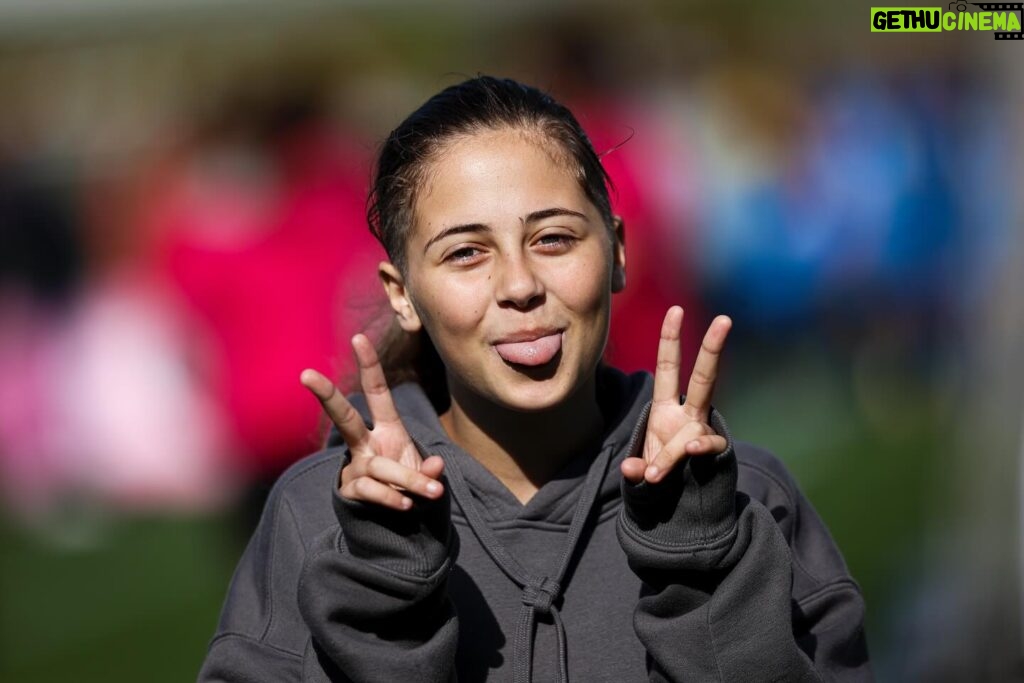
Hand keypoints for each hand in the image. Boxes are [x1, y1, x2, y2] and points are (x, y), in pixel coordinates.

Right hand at [300, 333, 444, 510]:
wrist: (395, 521)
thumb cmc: (411, 487)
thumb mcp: (427, 476)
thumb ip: (431, 472)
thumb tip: (435, 466)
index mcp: (387, 429)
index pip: (377, 393)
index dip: (369, 366)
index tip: (357, 337)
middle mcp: (366, 444)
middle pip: (344, 418)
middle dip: (327, 395)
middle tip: (306, 374)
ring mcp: (356, 467)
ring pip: (378, 467)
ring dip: (407, 478)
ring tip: (432, 492)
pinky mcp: (350, 491)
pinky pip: (371, 490)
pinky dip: (392, 497)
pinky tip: (406, 505)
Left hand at [621, 306, 731, 484]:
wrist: (678, 505)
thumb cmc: (657, 474)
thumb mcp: (640, 469)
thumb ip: (636, 470)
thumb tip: (634, 472)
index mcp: (666, 408)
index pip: (669, 367)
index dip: (670, 339)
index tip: (676, 309)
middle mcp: (688, 414)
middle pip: (705, 377)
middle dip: (712, 349)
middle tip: (724, 319)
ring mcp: (703, 432)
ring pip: (693, 430)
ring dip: (671, 452)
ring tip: (654, 473)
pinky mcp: (716, 453)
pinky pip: (708, 447)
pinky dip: (694, 451)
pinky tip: (687, 451)